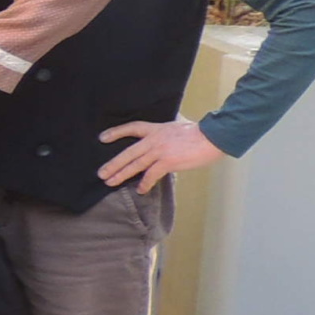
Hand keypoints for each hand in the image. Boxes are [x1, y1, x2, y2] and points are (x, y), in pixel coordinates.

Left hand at [100, 117, 224, 190]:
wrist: (214, 136)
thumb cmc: (200, 132)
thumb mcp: (179, 124)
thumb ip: (169, 127)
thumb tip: (171, 125)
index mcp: (156, 128)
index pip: (132, 127)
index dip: (116, 132)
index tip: (102, 138)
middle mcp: (154, 139)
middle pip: (128, 152)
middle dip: (113, 163)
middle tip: (101, 173)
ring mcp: (160, 150)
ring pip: (135, 164)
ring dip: (121, 174)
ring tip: (110, 182)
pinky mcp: (168, 161)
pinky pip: (152, 174)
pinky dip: (145, 183)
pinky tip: (140, 190)